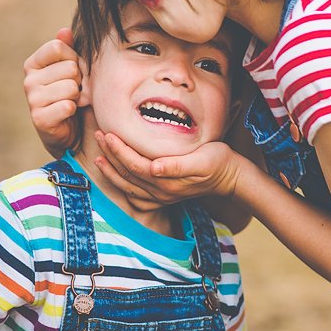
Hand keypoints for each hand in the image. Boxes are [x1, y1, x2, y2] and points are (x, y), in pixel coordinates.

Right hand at [23, 28, 81, 156]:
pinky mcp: (39, 119)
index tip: (74, 71)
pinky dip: (73, 110)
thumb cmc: (72, 94)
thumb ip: (68, 48)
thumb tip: (64, 30)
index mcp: (33, 64)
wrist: (72, 131)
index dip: (74, 58)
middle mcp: (28, 80)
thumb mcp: (71, 68)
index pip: (58, 47)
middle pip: (69, 67)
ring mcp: (32, 100)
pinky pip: (67, 105)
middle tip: (75, 91)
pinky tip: (68, 114)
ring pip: (71, 87)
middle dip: (79, 80)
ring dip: (78, 96)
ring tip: (72, 101)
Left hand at [94, 133, 244, 209]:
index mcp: (167, 181)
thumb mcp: (202, 160)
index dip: (119, 150)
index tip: (108, 134)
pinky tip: (116, 176)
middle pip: (127, 175)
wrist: (231, 177)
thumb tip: (155, 168)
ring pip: (128, 185)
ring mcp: (161, 196)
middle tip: (99, 136)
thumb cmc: (218, 162)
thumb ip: (177, 166)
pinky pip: (136, 195)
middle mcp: (161, 192)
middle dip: (110, 156)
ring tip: (99, 156)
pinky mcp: (164, 195)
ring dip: (111, 170)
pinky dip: (122, 185)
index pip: (134, 165)